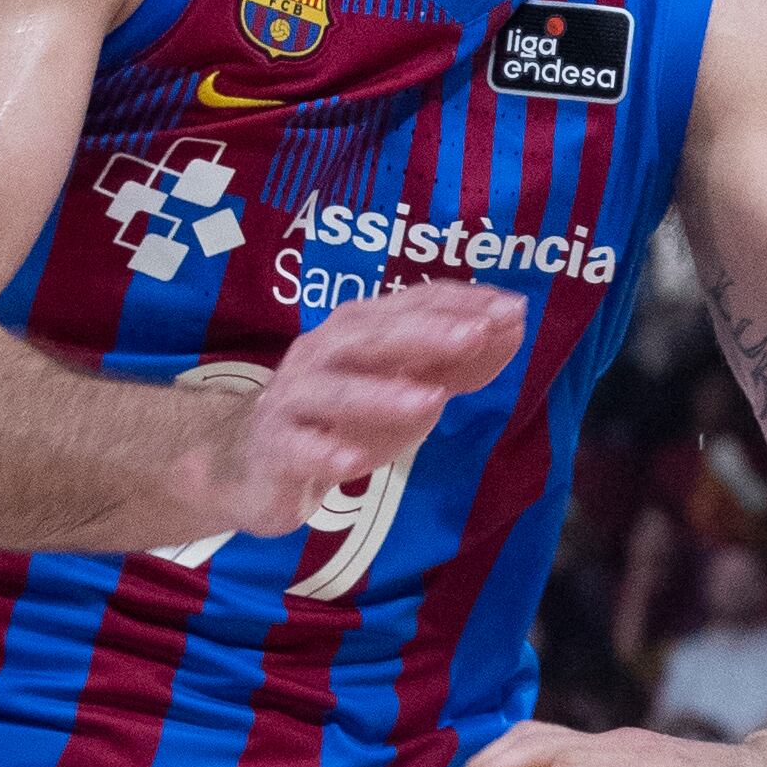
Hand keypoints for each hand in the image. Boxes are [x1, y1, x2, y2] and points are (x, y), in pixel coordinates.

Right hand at [191, 284, 525, 532]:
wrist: (251, 461)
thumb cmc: (340, 415)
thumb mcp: (403, 385)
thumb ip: (456, 359)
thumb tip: (515, 321)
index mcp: (358, 331)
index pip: (411, 305)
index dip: (460, 305)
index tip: (513, 307)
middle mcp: (323, 355)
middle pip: (373, 336)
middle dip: (427, 333)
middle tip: (478, 332)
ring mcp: (295, 401)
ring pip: (335, 391)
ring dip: (382, 394)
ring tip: (432, 401)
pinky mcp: (275, 450)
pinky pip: (298, 449)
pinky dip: (325, 453)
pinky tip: (352, 461)